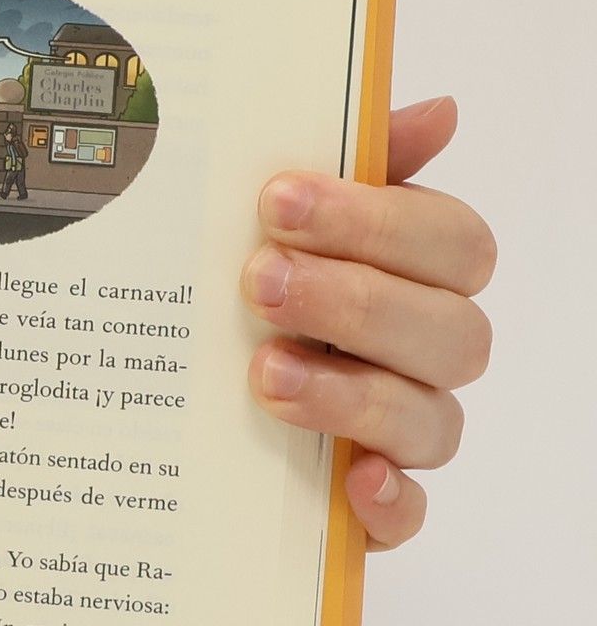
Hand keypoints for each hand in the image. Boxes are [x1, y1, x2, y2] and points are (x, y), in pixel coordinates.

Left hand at [243, 97, 493, 550]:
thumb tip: (437, 110)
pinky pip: (410, 516)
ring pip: (430, 419)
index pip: (448, 241)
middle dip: (352, 299)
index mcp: (414, 275)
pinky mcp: (372, 509)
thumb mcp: (273, 228)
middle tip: (256, 280)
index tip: (273, 200)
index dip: (373, 219)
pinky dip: (389, 501)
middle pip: (447, 329)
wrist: (176, 412)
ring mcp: (403, 434)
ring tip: (264, 372)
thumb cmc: (250, 297)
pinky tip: (350, 477)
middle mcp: (423, 353)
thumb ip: (351, 167)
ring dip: (350, 392)